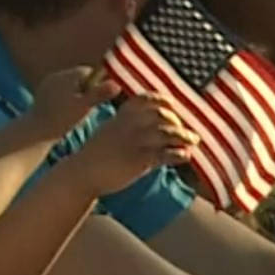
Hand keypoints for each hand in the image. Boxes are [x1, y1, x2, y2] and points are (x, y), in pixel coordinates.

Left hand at [25, 66, 120, 137]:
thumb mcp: (83, 107)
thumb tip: (118, 84)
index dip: (98, 84)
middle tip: (88, 107)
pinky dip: (66, 101)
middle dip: (88, 90)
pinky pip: (60, 93)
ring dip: (77, 96)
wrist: (35, 131)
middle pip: (80, 78)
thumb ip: (100, 94)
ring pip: (70, 86)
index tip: (100, 98)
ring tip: (76, 113)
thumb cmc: (61, 119)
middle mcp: (56, 76)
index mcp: (67, 76)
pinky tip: (66, 115)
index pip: (90, 72)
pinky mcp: (42, 94)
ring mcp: (47, 84)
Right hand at [68, 95, 195, 195]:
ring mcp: (133, 142)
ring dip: (184, 136)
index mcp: (121, 116)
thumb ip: (128, 124)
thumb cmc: (97, 154)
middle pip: (161, 115)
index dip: (162, 100)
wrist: (81, 174)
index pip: (146, 99)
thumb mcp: (109, 131)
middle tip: (185, 131)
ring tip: (193, 141)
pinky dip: (178, 154)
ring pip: (167, 133)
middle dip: (177, 122)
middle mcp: (129, 125)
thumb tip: (149, 123)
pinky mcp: (137, 160)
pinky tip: (185, 156)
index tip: (172, 106)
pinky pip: (164, 154)